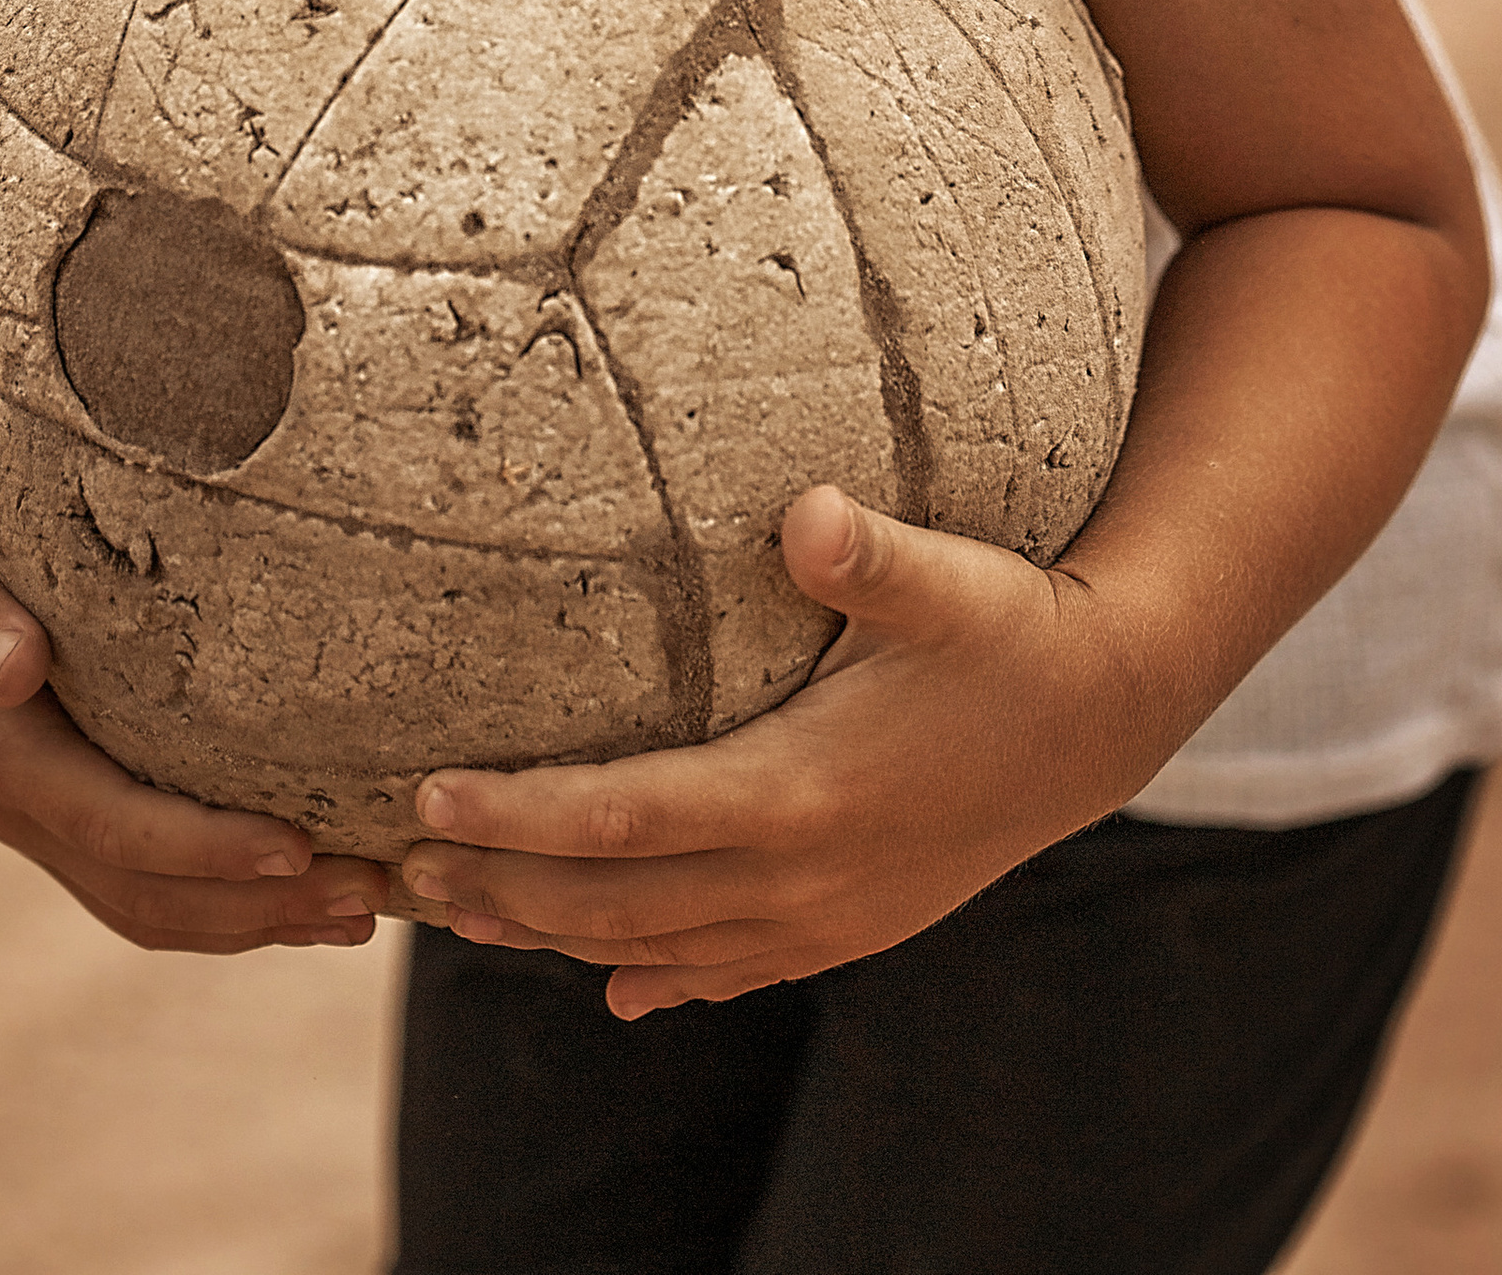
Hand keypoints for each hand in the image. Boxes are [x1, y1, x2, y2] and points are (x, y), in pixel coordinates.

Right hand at [0, 427, 389, 954]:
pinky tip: (302, 875)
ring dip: (257, 920)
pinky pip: (144, 872)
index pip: (116, 831)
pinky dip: (226, 893)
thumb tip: (9, 670)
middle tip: (373, 893)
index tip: (301, 848)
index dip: (207, 851)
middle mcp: (18, 803)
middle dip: (259, 909)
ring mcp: (41, 811)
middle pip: (148, 895)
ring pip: (152, 903)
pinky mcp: (63, 794)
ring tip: (365, 909)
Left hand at [395, 486, 1146, 1016]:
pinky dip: (661, 977)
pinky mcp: (854, 923)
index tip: (430, 795)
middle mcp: (804, 872)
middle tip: (395, 867)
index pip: (629, 818)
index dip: (525, 816)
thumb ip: (868, 553)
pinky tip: (616, 991)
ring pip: (659, 947)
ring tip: (457, 918)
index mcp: (802, 788)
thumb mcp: (946, 578)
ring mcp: (828, 912)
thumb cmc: (1012, 627)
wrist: (1106, 719)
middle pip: (618, 901)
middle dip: (502, 887)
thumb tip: (806, 511)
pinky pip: (734, 969)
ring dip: (554, 937)